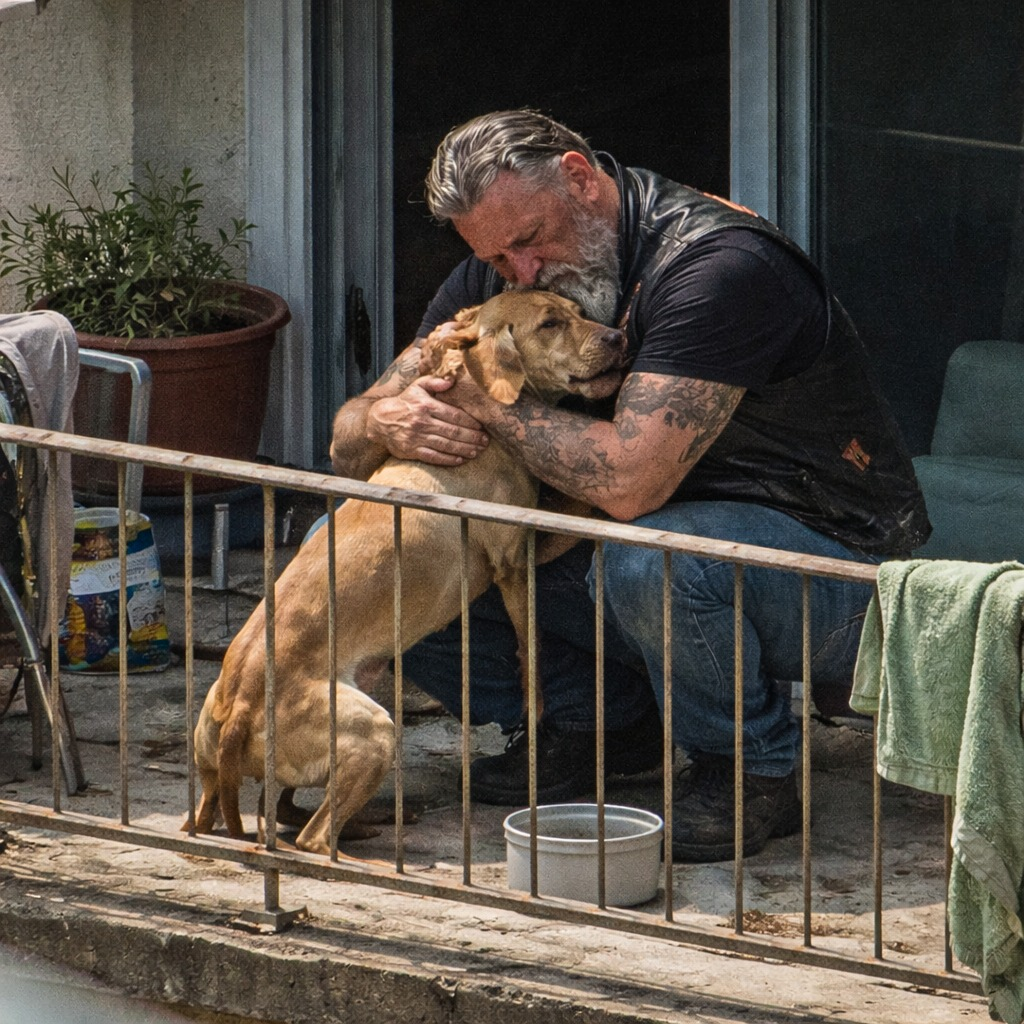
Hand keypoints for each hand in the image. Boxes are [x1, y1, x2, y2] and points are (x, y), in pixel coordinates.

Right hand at [366, 376, 488, 465]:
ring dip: (464, 449)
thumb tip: (451, 380)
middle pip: (453, 432)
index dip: (470, 422)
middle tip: (485, 441)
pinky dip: (448, 459)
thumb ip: (434, 381)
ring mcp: (417, 438)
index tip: (482, 426)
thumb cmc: (405, 402)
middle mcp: (422, 422)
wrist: (380, 420)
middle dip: (472, 437)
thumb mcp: (417, 386)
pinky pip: (434, 457)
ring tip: (477, 451)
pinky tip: (461, 459)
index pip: (454, 415)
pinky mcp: (412, 451)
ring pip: (446, 445)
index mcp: (426, 406)